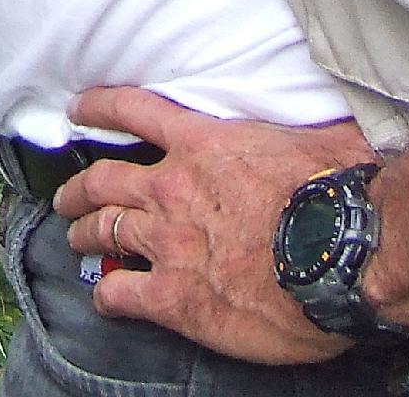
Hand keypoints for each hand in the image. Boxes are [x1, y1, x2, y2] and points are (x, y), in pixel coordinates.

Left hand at [52, 86, 375, 364]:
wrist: (340, 254)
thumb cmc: (336, 191)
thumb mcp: (319, 133)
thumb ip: (300, 123)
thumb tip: (323, 113)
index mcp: (202, 143)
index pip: (133, 112)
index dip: (99, 108)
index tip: (78, 110)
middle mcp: (172, 188)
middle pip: (104, 180)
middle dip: (79, 188)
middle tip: (68, 196)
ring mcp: (167, 243)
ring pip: (103, 231)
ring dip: (84, 233)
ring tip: (76, 238)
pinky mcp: (173, 297)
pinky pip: (120, 294)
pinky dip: (106, 296)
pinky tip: (104, 299)